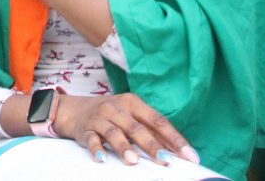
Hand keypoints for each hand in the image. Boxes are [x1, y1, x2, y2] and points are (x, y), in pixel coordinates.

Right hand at [57, 93, 199, 166]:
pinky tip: (102, 159)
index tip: (189, 156)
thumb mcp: (130, 116)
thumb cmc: (111, 115)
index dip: (174, 138)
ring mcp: (100, 118)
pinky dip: (96, 149)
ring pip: (113, 132)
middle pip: (136, 127)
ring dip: (123, 147)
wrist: (74, 109)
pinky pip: (91, 140)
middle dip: (152, 145)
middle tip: (165, 160)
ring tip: (133, 161)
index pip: (157, 121)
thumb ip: (150, 130)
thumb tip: (175, 150)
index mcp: (132, 103)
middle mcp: (116, 108)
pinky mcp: (85, 129)